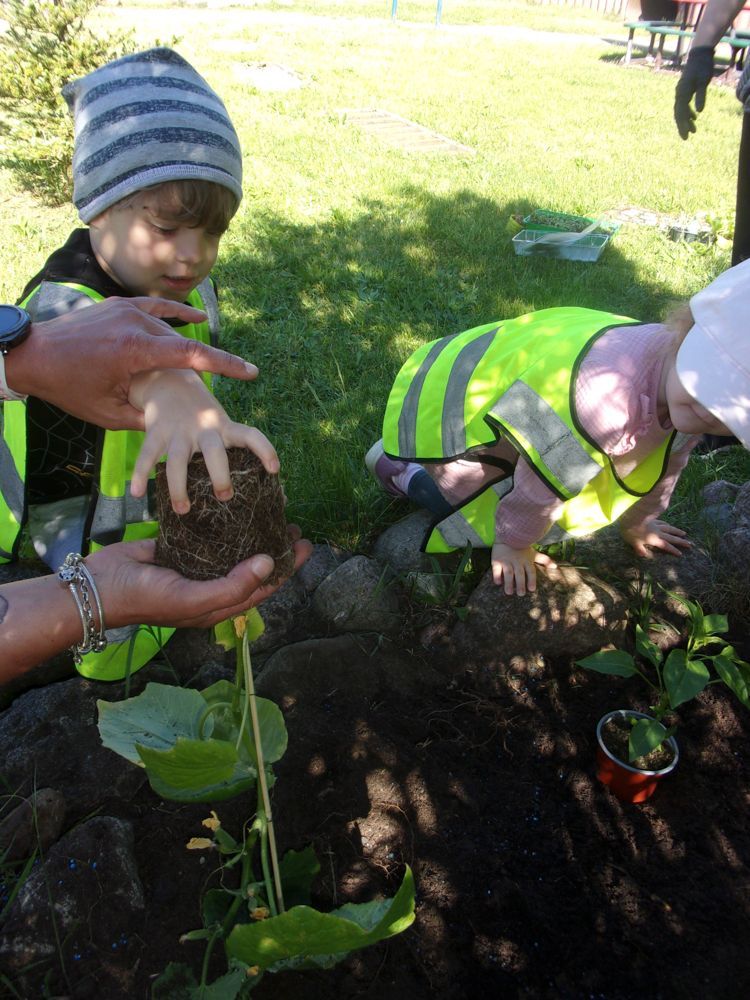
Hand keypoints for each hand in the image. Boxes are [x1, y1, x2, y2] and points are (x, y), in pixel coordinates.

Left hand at [5, 296, 260, 429]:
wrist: (31, 355)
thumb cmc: (67, 387)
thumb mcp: (108, 414)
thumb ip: (145, 417)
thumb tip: (173, 424)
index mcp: (134, 351)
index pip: (191, 356)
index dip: (225, 365)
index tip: (250, 372)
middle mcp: (135, 323)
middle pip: (181, 344)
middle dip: (201, 365)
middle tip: (221, 382)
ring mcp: (126, 309)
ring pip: (169, 329)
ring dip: (183, 348)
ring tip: (205, 366)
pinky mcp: (118, 305)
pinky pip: (155, 308)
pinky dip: (177, 313)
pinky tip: (196, 318)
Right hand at [85, 527, 312, 629]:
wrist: (100, 585)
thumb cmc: (148, 598)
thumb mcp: (193, 600)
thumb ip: (233, 585)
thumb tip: (268, 565)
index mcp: (218, 604)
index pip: (263, 587)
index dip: (287, 569)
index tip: (305, 546)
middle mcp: (211, 586)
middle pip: (252, 567)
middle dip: (275, 549)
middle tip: (293, 526)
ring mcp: (195, 566)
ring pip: (232, 550)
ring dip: (252, 533)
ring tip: (271, 513)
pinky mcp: (179, 547)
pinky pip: (208, 535)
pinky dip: (223, 522)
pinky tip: (235, 506)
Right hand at [128, 369, 278, 511]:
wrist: (169, 379)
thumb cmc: (202, 415)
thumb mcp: (221, 424)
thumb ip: (235, 447)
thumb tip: (273, 482)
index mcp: (224, 427)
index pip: (250, 435)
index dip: (265, 450)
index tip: (275, 469)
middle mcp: (203, 428)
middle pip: (214, 452)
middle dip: (220, 474)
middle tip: (225, 497)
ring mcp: (178, 431)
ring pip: (177, 460)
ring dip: (179, 487)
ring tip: (183, 510)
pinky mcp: (156, 431)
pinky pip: (147, 455)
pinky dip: (140, 474)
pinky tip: (136, 493)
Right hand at [491, 542, 556, 596]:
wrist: (507, 536)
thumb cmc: (522, 548)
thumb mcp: (533, 553)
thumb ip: (544, 560)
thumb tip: (555, 566)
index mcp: (526, 561)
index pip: (530, 571)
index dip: (531, 580)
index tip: (531, 589)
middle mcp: (517, 562)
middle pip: (519, 573)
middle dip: (520, 583)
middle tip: (521, 594)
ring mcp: (507, 561)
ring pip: (508, 572)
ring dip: (508, 582)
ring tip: (509, 592)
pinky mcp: (497, 560)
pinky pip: (497, 569)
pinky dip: (497, 576)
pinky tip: (498, 583)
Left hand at [620, 518, 691, 557]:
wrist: (630, 516)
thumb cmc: (630, 531)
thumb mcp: (633, 542)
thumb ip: (639, 549)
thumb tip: (644, 555)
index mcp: (654, 539)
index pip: (666, 546)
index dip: (673, 550)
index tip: (681, 554)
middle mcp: (657, 532)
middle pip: (671, 537)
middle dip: (681, 541)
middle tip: (690, 544)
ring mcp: (656, 525)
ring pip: (669, 528)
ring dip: (677, 531)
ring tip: (684, 533)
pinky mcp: (652, 519)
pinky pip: (662, 522)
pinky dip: (667, 524)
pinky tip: (669, 525)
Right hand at [674, 46, 714, 139]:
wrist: (699, 54)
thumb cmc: (702, 67)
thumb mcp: (704, 82)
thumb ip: (701, 96)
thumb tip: (699, 112)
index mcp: (682, 93)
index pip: (681, 113)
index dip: (683, 125)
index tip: (686, 135)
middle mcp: (679, 94)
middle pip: (679, 114)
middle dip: (682, 126)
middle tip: (686, 138)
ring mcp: (681, 92)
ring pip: (682, 110)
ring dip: (687, 120)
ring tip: (694, 130)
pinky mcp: (685, 90)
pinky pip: (684, 104)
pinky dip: (688, 111)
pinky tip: (695, 117)